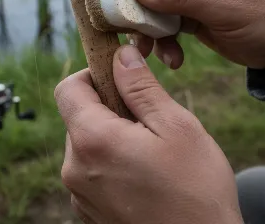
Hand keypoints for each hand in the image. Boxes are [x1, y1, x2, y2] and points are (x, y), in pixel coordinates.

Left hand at [55, 45, 242, 223]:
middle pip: (77, 114)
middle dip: (106, 105)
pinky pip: (90, 167)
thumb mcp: (175, 126)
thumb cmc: (195, 191)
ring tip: (147, 147)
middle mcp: (75, 167)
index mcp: (92, 140)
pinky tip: (141, 170)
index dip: (91, 74)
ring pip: (85, 140)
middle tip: (144, 116)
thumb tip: (121, 56)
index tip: (118, 76)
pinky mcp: (88, 208)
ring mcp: (79, 192)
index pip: (68, 88)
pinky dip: (109, 157)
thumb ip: (141, 86)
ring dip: (110, 132)